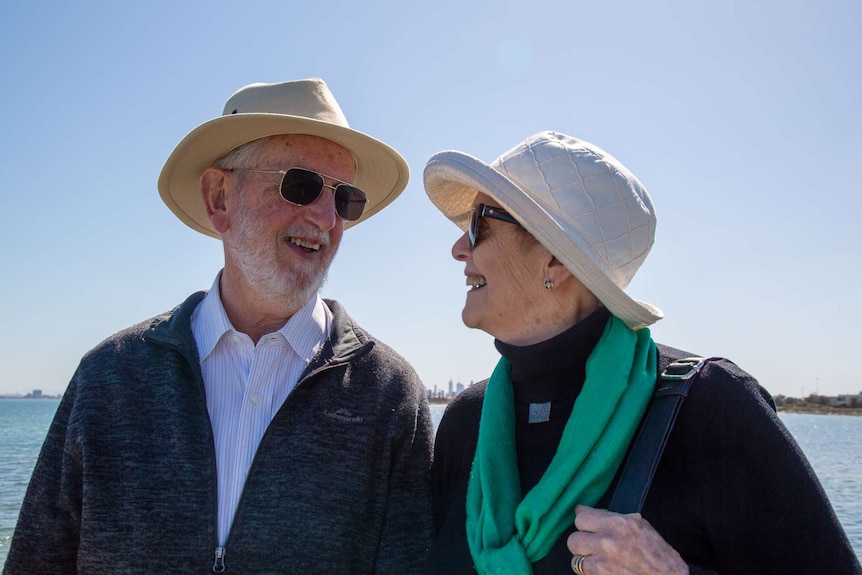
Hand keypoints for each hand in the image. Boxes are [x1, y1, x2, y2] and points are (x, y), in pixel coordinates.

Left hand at [566, 505, 687, 574]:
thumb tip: (585, 511)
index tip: (582, 520)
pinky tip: (601, 568)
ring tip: (597, 557)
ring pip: (575, 557)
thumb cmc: (658, 554)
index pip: (582, 517)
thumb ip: (613, 518)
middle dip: (582, 540)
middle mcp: (607, 541)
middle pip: (573, 538)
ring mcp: (603, 561)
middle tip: (591, 542)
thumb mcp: (640, 526)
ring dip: (584, 557)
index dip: (583, 520)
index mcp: (618, 524)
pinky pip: (583, 571)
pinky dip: (589, 570)